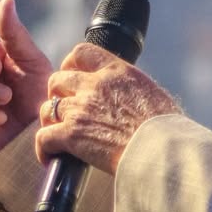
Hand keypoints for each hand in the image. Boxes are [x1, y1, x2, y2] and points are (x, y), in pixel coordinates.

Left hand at [35, 43, 180, 176]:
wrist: (162, 150)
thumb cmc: (167, 130)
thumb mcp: (153, 95)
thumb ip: (133, 91)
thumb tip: (132, 101)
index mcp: (117, 71)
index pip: (81, 53)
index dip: (70, 64)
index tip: (71, 74)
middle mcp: (95, 84)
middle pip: (58, 79)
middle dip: (57, 94)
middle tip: (63, 110)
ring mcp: (80, 108)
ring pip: (47, 108)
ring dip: (49, 121)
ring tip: (56, 136)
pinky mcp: (71, 134)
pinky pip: (44, 137)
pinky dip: (43, 149)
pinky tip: (50, 158)